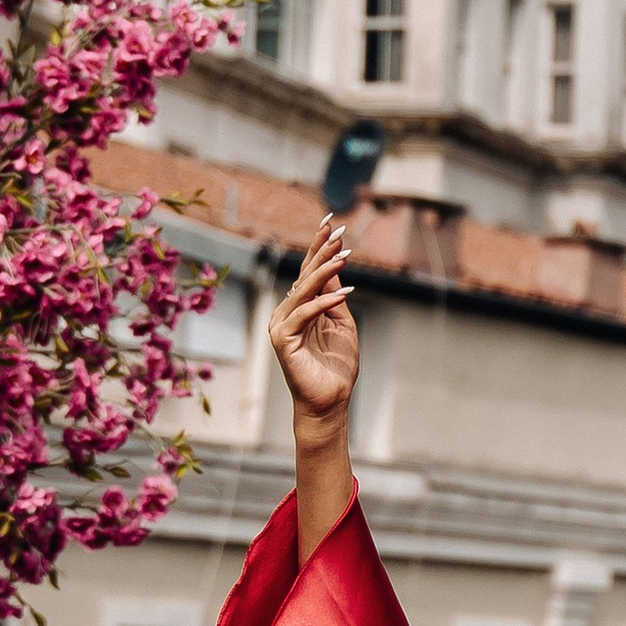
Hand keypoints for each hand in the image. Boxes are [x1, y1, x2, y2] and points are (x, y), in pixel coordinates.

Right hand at [270, 218, 356, 438]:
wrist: (330, 401)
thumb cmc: (336, 366)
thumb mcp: (341, 323)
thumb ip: (335, 296)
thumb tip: (335, 265)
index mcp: (299, 308)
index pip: (309, 271)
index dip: (319, 247)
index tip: (331, 224)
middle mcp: (286, 313)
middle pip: (304, 275)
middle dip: (320, 250)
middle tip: (335, 229)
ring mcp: (282, 326)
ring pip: (303, 290)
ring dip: (324, 271)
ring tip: (343, 255)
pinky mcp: (282, 340)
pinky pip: (304, 315)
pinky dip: (323, 303)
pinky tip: (343, 294)